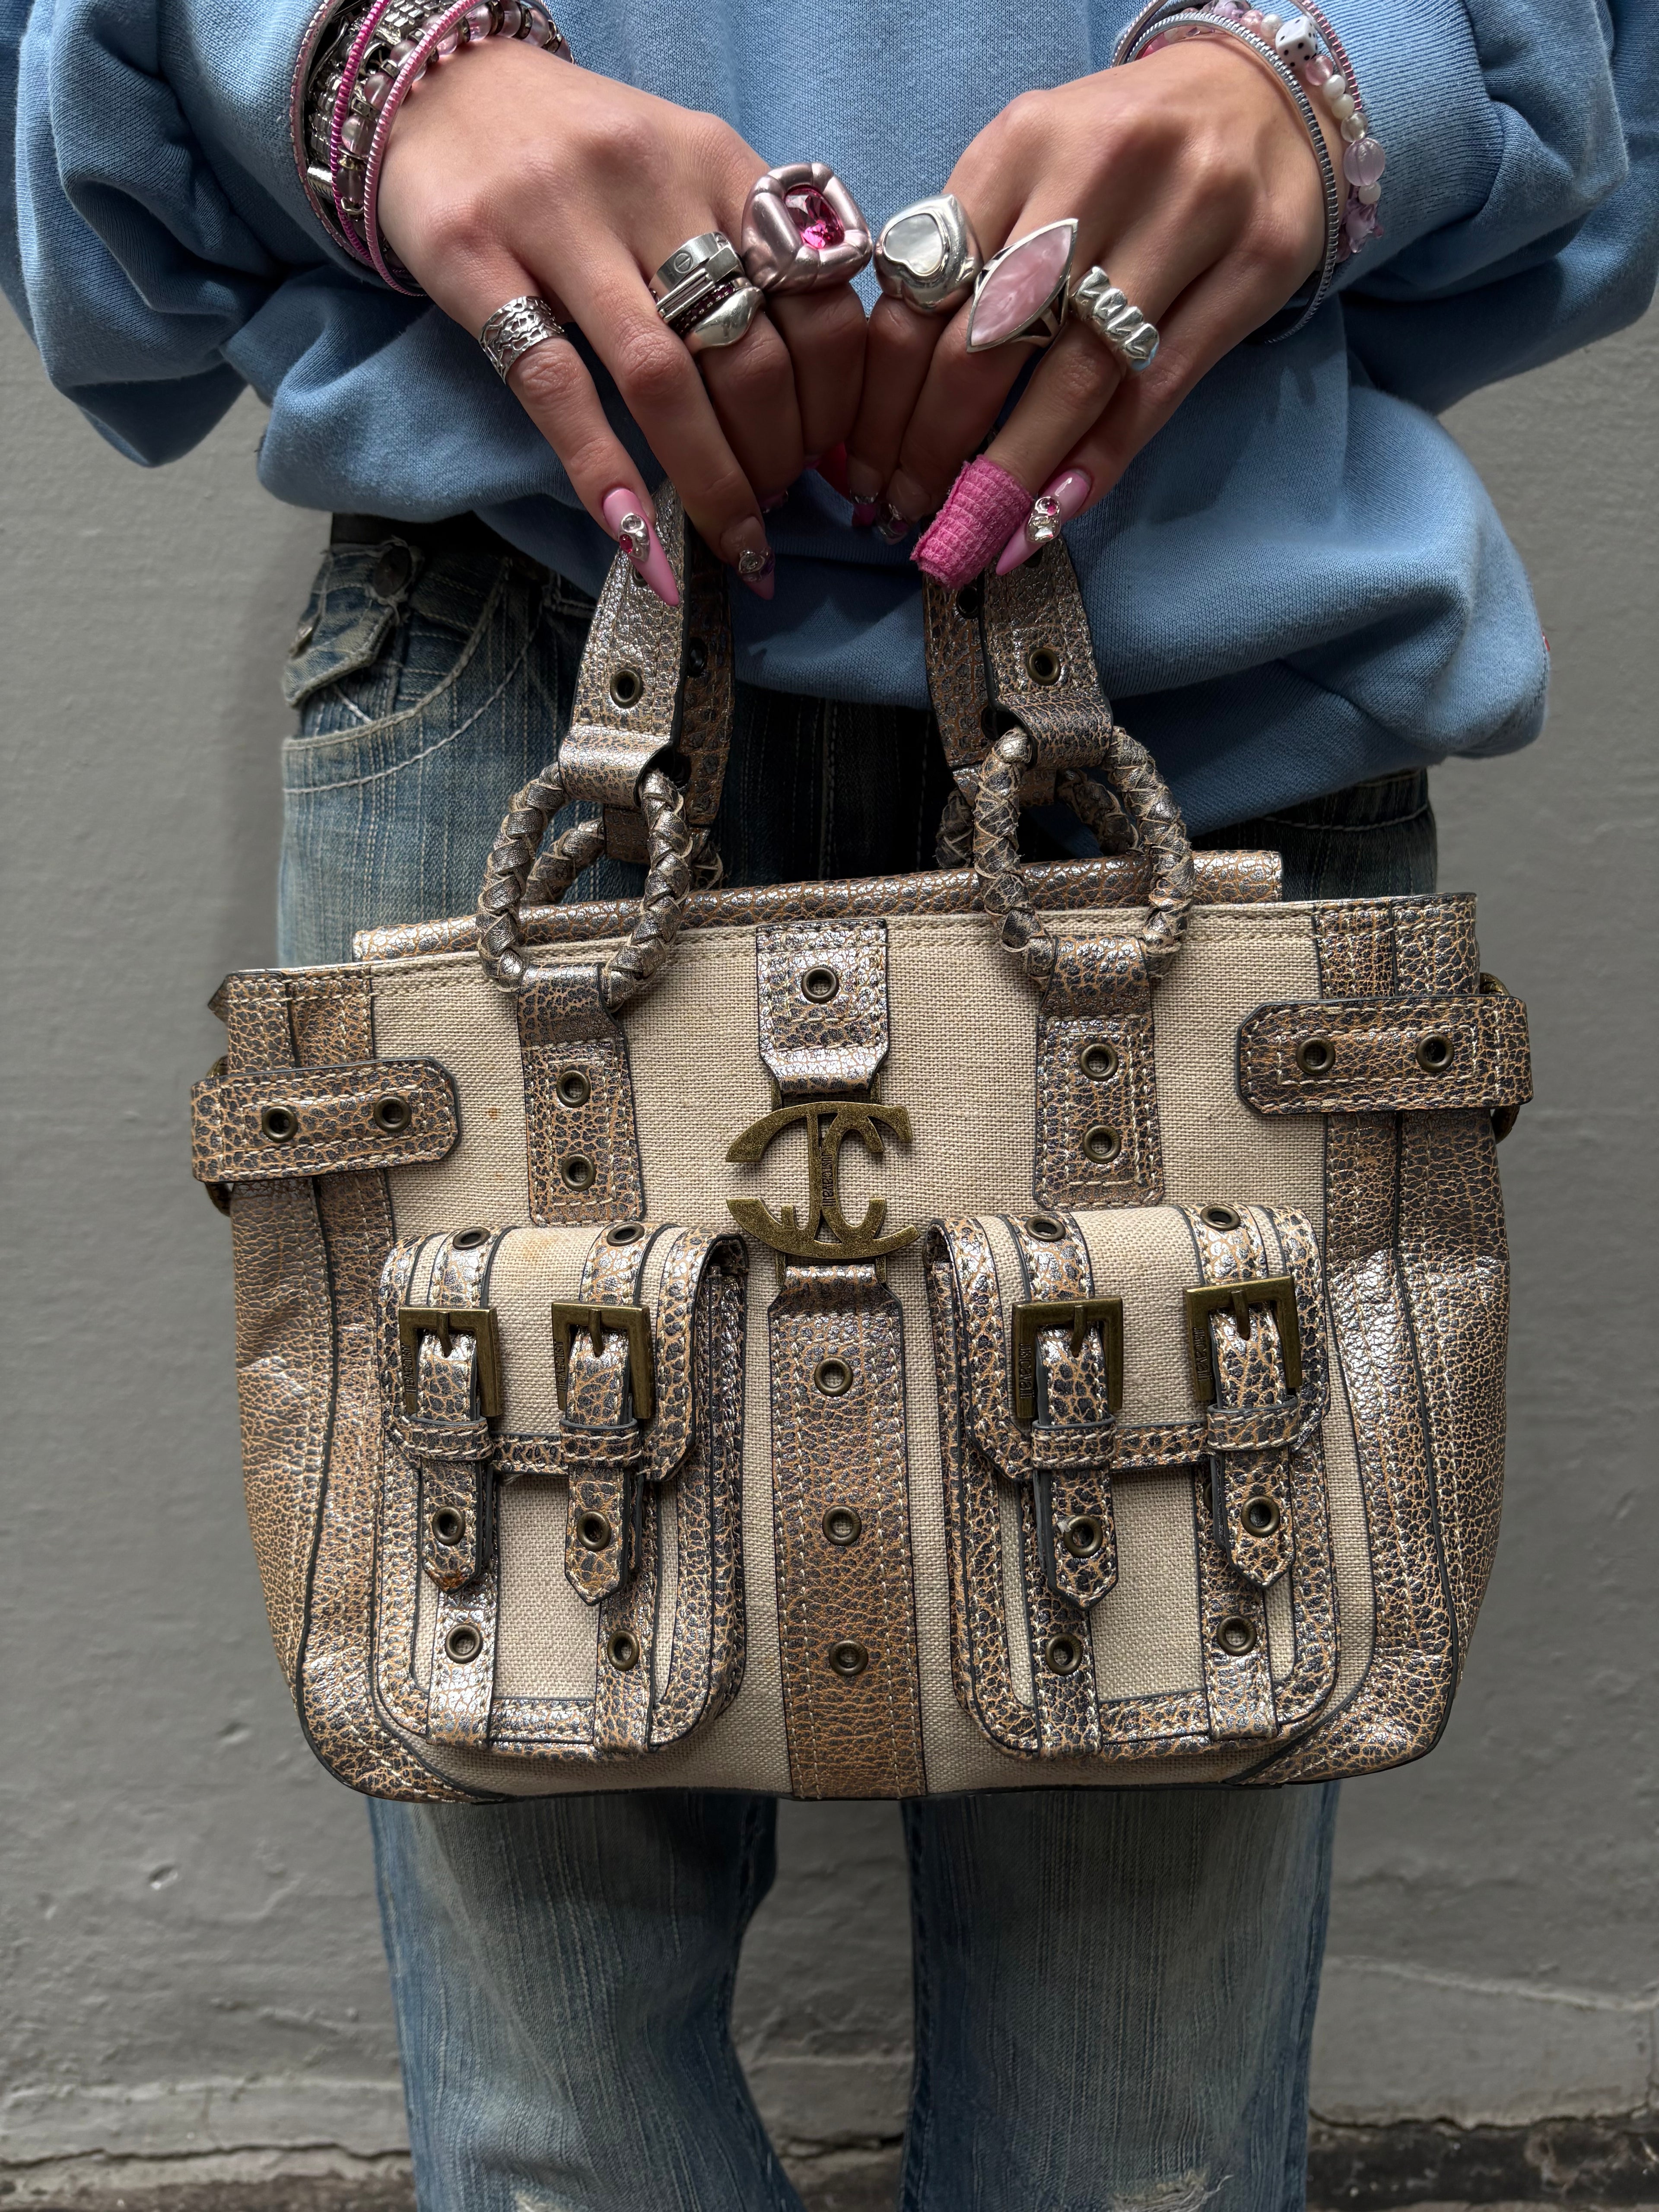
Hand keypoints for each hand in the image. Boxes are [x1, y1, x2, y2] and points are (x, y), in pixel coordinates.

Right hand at [378, 40, 867, 593]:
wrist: (438, 84)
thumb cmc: (578, 153)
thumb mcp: (680, 172)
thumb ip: (744, 251)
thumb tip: (815, 392)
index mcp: (713, 157)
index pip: (815, 297)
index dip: (834, 402)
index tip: (828, 461)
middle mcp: (644, 178)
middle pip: (747, 349)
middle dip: (777, 455)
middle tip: (776, 508)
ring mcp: (554, 215)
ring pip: (661, 376)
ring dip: (710, 479)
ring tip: (733, 538)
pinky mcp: (475, 255)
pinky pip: (557, 386)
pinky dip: (602, 471)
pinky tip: (633, 536)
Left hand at [847, 39, 1340, 561]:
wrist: (1262, 98)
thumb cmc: (1121, 156)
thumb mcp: (1030, 173)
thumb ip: (968, 259)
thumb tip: (891, 403)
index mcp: (1023, 140)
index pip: (925, 293)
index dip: (884, 400)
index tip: (861, 471)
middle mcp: (1102, 166)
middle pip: (989, 341)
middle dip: (933, 447)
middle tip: (904, 516)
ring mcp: (1189, 211)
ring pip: (1075, 377)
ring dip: (1012, 473)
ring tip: (972, 535)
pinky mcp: (1253, 262)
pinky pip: (1156, 389)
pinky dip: (1098, 461)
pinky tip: (1053, 512)